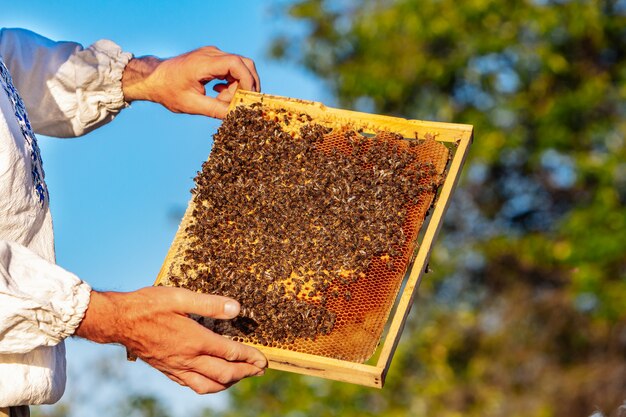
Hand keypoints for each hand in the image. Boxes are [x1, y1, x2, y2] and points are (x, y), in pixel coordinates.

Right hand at [75, 286, 266, 393]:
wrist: (118, 321)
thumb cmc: (148, 305)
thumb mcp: (181, 297)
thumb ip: (210, 304)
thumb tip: (237, 308)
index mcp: (195, 340)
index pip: (231, 353)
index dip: (250, 357)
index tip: (263, 359)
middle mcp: (188, 358)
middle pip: (224, 373)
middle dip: (245, 373)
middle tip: (259, 370)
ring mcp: (176, 367)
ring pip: (208, 385)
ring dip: (228, 383)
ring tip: (240, 377)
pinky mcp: (167, 370)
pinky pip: (191, 385)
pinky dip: (207, 385)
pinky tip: (210, 380)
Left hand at [122, 46, 259, 118]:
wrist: (154, 78)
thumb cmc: (168, 91)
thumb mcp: (191, 105)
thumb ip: (215, 110)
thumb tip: (236, 116)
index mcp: (203, 63)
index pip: (236, 64)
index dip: (247, 81)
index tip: (246, 99)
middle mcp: (211, 54)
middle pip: (244, 64)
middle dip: (247, 85)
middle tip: (241, 103)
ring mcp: (212, 54)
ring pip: (239, 67)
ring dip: (237, 87)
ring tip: (221, 100)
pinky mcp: (212, 59)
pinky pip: (231, 69)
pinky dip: (231, 83)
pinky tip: (218, 93)